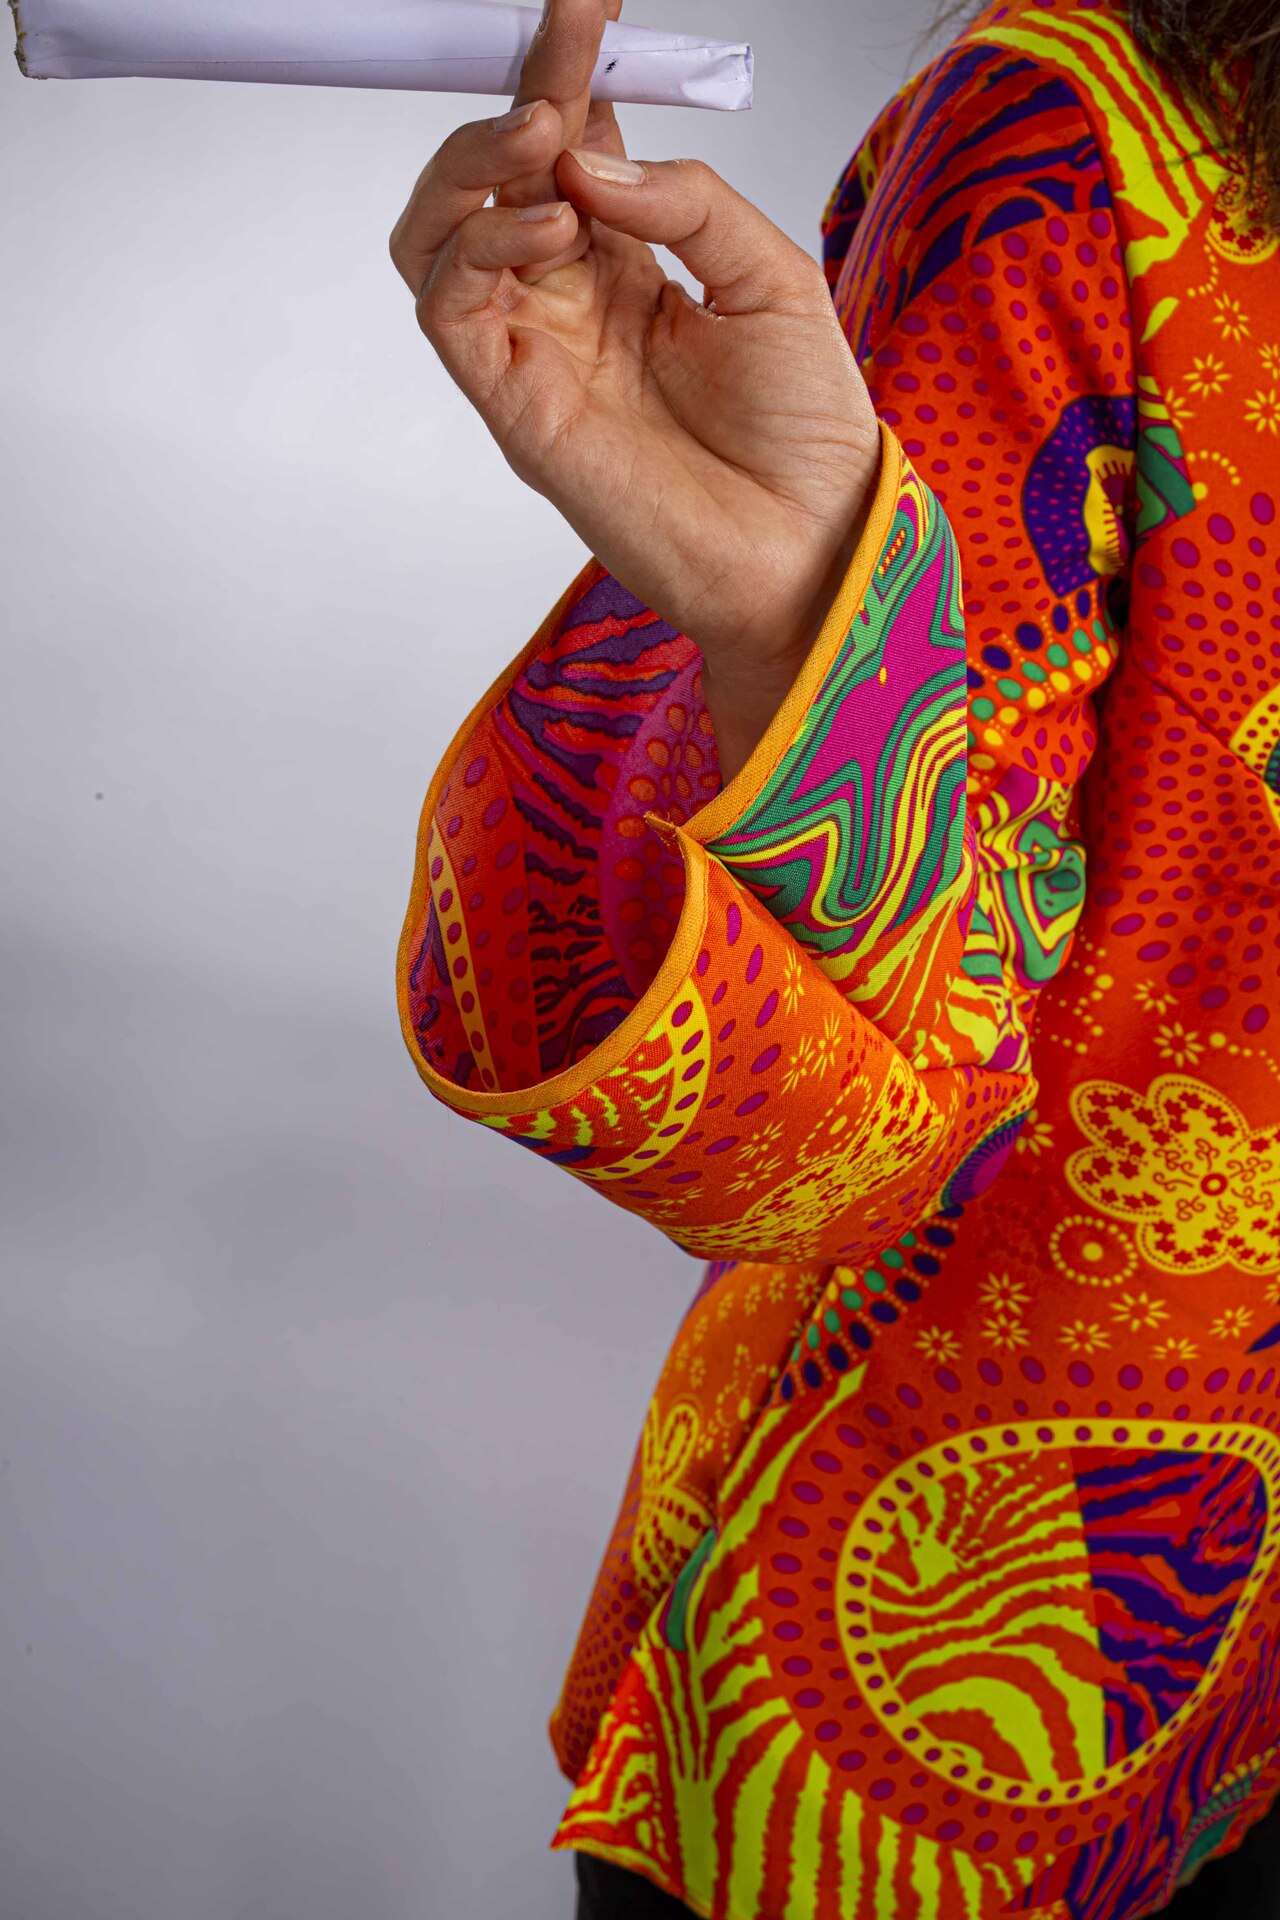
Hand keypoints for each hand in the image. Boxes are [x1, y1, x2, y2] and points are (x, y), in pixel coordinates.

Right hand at [389, 0, 879, 775]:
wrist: (810, 548)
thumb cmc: (805, 433)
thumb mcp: (772, 278)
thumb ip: (687, 203)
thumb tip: (584, 153)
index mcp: (632, 267)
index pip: (572, 146)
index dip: (568, 67)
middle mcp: (570, 303)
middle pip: (493, 177)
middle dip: (514, 100)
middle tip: (559, 65)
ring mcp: (535, 352)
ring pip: (438, 235)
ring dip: (474, 167)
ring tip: (542, 142)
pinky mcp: (514, 407)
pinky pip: (447, 307)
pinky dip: (478, 246)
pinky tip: (552, 224)